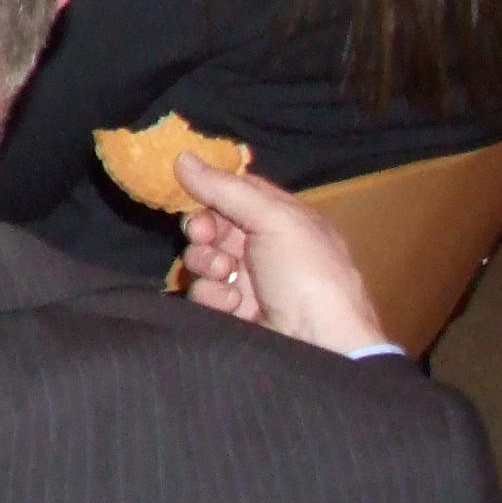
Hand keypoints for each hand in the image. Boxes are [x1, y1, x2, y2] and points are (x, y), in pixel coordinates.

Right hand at [174, 157, 389, 357]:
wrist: (319, 348)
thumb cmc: (308, 275)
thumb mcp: (275, 220)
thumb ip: (226, 188)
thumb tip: (181, 154)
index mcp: (285, 220)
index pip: (237, 191)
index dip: (210, 188)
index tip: (185, 187)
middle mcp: (265, 247)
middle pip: (213, 223)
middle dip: (203, 228)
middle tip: (205, 236)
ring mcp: (249, 281)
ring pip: (203, 257)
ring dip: (207, 262)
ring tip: (226, 275)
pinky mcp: (233, 312)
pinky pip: (205, 292)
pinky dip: (214, 295)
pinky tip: (233, 302)